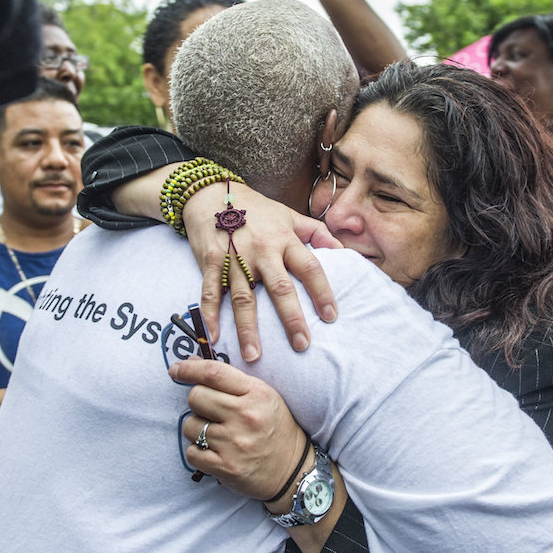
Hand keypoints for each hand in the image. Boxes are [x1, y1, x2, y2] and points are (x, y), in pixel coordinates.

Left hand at [172, 358, 309, 504]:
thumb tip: (192, 362)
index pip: (213, 373)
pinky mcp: (226, 467)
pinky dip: (199, 452)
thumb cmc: (274, 427)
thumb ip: (229, 380)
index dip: (188, 369)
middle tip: (210, 411)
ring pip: (190, 425)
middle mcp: (246, 416)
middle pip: (196, 397)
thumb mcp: (262, 396)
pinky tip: (215, 452)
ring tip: (217, 435)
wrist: (292, 469)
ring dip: (197, 429)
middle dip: (197, 402)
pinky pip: (192, 452)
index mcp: (257, 394)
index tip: (175, 370)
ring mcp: (235, 443)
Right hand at [181, 181, 341, 362]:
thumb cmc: (256, 210)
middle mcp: (261, 251)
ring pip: (244, 298)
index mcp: (284, 240)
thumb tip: (343, 249)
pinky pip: (211, 293)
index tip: (331, 317)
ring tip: (255, 357)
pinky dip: (210, 316)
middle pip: (280, 288)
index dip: (322, 292)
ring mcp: (234, 258)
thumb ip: (316, 232)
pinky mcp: (210, 263)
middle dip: (291, 319)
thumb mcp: (289, 215)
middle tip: (302, 346)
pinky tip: (215, 338)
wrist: (211, 194)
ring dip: (248, 329)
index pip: (310, 268)